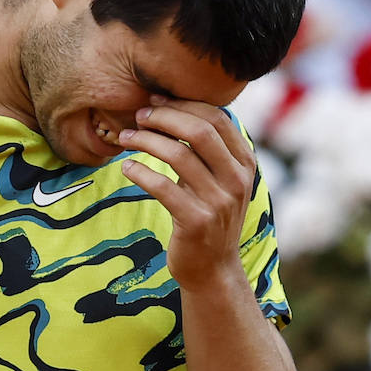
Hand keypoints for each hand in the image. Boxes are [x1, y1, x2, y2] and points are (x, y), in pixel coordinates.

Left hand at [119, 96, 254, 290]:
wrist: (212, 269)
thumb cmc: (208, 215)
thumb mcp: (219, 180)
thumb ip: (208, 150)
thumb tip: (173, 108)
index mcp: (245, 163)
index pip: (218, 118)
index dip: (184, 104)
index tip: (156, 101)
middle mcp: (237, 180)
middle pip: (200, 131)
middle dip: (164, 117)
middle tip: (139, 116)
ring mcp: (219, 202)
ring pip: (178, 155)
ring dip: (146, 141)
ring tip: (125, 138)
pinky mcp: (196, 222)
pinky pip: (162, 187)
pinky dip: (140, 172)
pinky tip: (127, 168)